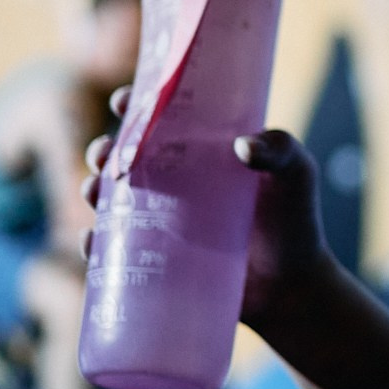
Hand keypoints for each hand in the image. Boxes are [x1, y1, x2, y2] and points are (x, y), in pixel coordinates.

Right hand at [82, 90, 335, 331]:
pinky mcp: (155, 262)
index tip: (126, 100)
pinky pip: (114, 251)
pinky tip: (92, 240)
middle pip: (127, 157)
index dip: (141, 104)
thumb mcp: (296, 175)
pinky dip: (96, 243)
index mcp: (204, 152)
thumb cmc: (295, 221)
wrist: (292, 288)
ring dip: (92, 190)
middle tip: (107, 154)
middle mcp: (176, 183)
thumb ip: (281, 150)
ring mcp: (162, 222)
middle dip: (106, 149)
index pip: (165, 119)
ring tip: (92, 190)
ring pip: (111, 200)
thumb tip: (242, 146)